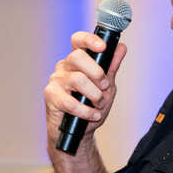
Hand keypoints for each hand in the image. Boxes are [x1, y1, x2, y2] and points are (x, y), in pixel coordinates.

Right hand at [43, 30, 127, 150]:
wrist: (78, 132)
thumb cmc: (90, 107)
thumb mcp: (106, 87)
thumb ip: (111, 67)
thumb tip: (121, 48)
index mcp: (77, 61)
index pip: (78, 41)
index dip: (89, 40)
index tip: (103, 47)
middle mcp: (64, 67)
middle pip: (78, 57)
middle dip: (97, 73)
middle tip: (105, 86)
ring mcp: (56, 81)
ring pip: (77, 79)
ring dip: (94, 95)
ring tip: (99, 105)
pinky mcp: (51, 97)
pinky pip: (70, 102)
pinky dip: (86, 111)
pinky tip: (93, 115)